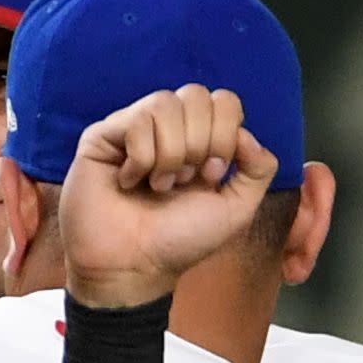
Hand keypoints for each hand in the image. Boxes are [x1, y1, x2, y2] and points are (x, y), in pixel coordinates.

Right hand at [60, 85, 274, 306]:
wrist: (135, 267)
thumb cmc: (180, 241)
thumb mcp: (237, 210)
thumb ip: (259, 170)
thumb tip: (246, 133)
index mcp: (202, 139)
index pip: (224, 101)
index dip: (224, 136)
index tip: (210, 178)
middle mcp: (169, 128)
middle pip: (198, 95)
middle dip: (199, 143)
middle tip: (184, 181)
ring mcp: (135, 128)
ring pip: (165, 104)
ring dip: (170, 153)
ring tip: (158, 186)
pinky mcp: (104, 135)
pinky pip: (137, 120)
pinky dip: (142, 158)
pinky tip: (130, 182)